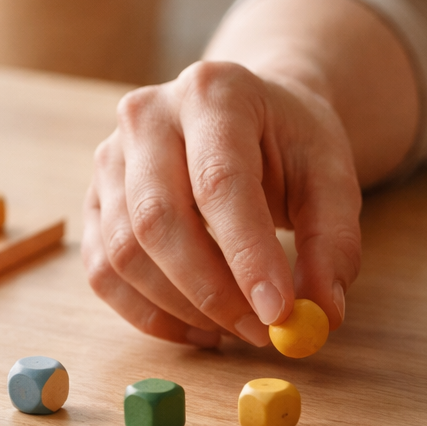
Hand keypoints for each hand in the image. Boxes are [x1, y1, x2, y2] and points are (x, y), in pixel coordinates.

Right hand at [83, 60, 361, 347]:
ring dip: (182, 309)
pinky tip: (199, 327)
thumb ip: (333, 242)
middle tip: (260, 332)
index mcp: (214, 92)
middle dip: (210, 292)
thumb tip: (322, 314)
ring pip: (124, 253)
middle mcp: (147, 115)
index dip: (246, 255)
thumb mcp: (331, 177)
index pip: (220, 182)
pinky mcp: (94, 200)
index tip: (278, 313)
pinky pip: (104, 272)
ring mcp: (109, 157)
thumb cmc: (289, 143)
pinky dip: (150, 315)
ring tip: (238, 327)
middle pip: (156, 219)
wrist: (249, 116)